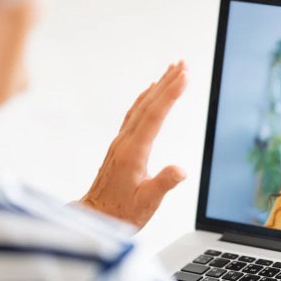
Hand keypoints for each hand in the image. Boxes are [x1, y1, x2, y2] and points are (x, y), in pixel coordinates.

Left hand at [79, 61, 187, 229]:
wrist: (95, 217)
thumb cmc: (120, 213)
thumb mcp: (147, 203)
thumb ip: (163, 184)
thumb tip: (180, 170)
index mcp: (133, 153)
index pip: (154, 116)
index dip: (170, 94)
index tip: (185, 76)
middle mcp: (125, 142)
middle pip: (148, 104)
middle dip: (167, 82)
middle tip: (184, 63)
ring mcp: (121, 142)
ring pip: (141, 106)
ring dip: (158, 87)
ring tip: (172, 70)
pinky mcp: (121, 146)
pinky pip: (134, 114)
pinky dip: (145, 98)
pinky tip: (150, 91)